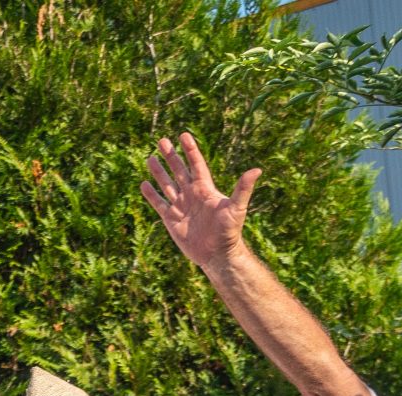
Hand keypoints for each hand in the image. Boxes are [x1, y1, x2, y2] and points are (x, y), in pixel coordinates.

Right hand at [143, 131, 259, 270]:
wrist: (217, 254)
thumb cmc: (229, 231)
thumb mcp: (237, 208)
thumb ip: (243, 189)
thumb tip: (257, 170)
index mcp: (205, 189)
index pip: (196, 165)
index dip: (190, 150)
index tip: (184, 135)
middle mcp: (192, 195)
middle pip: (179, 171)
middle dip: (171, 156)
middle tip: (162, 141)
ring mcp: (181, 206)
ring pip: (167, 185)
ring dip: (159, 172)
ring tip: (151, 158)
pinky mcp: (171, 220)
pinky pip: (159, 204)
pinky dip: (151, 195)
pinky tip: (144, 184)